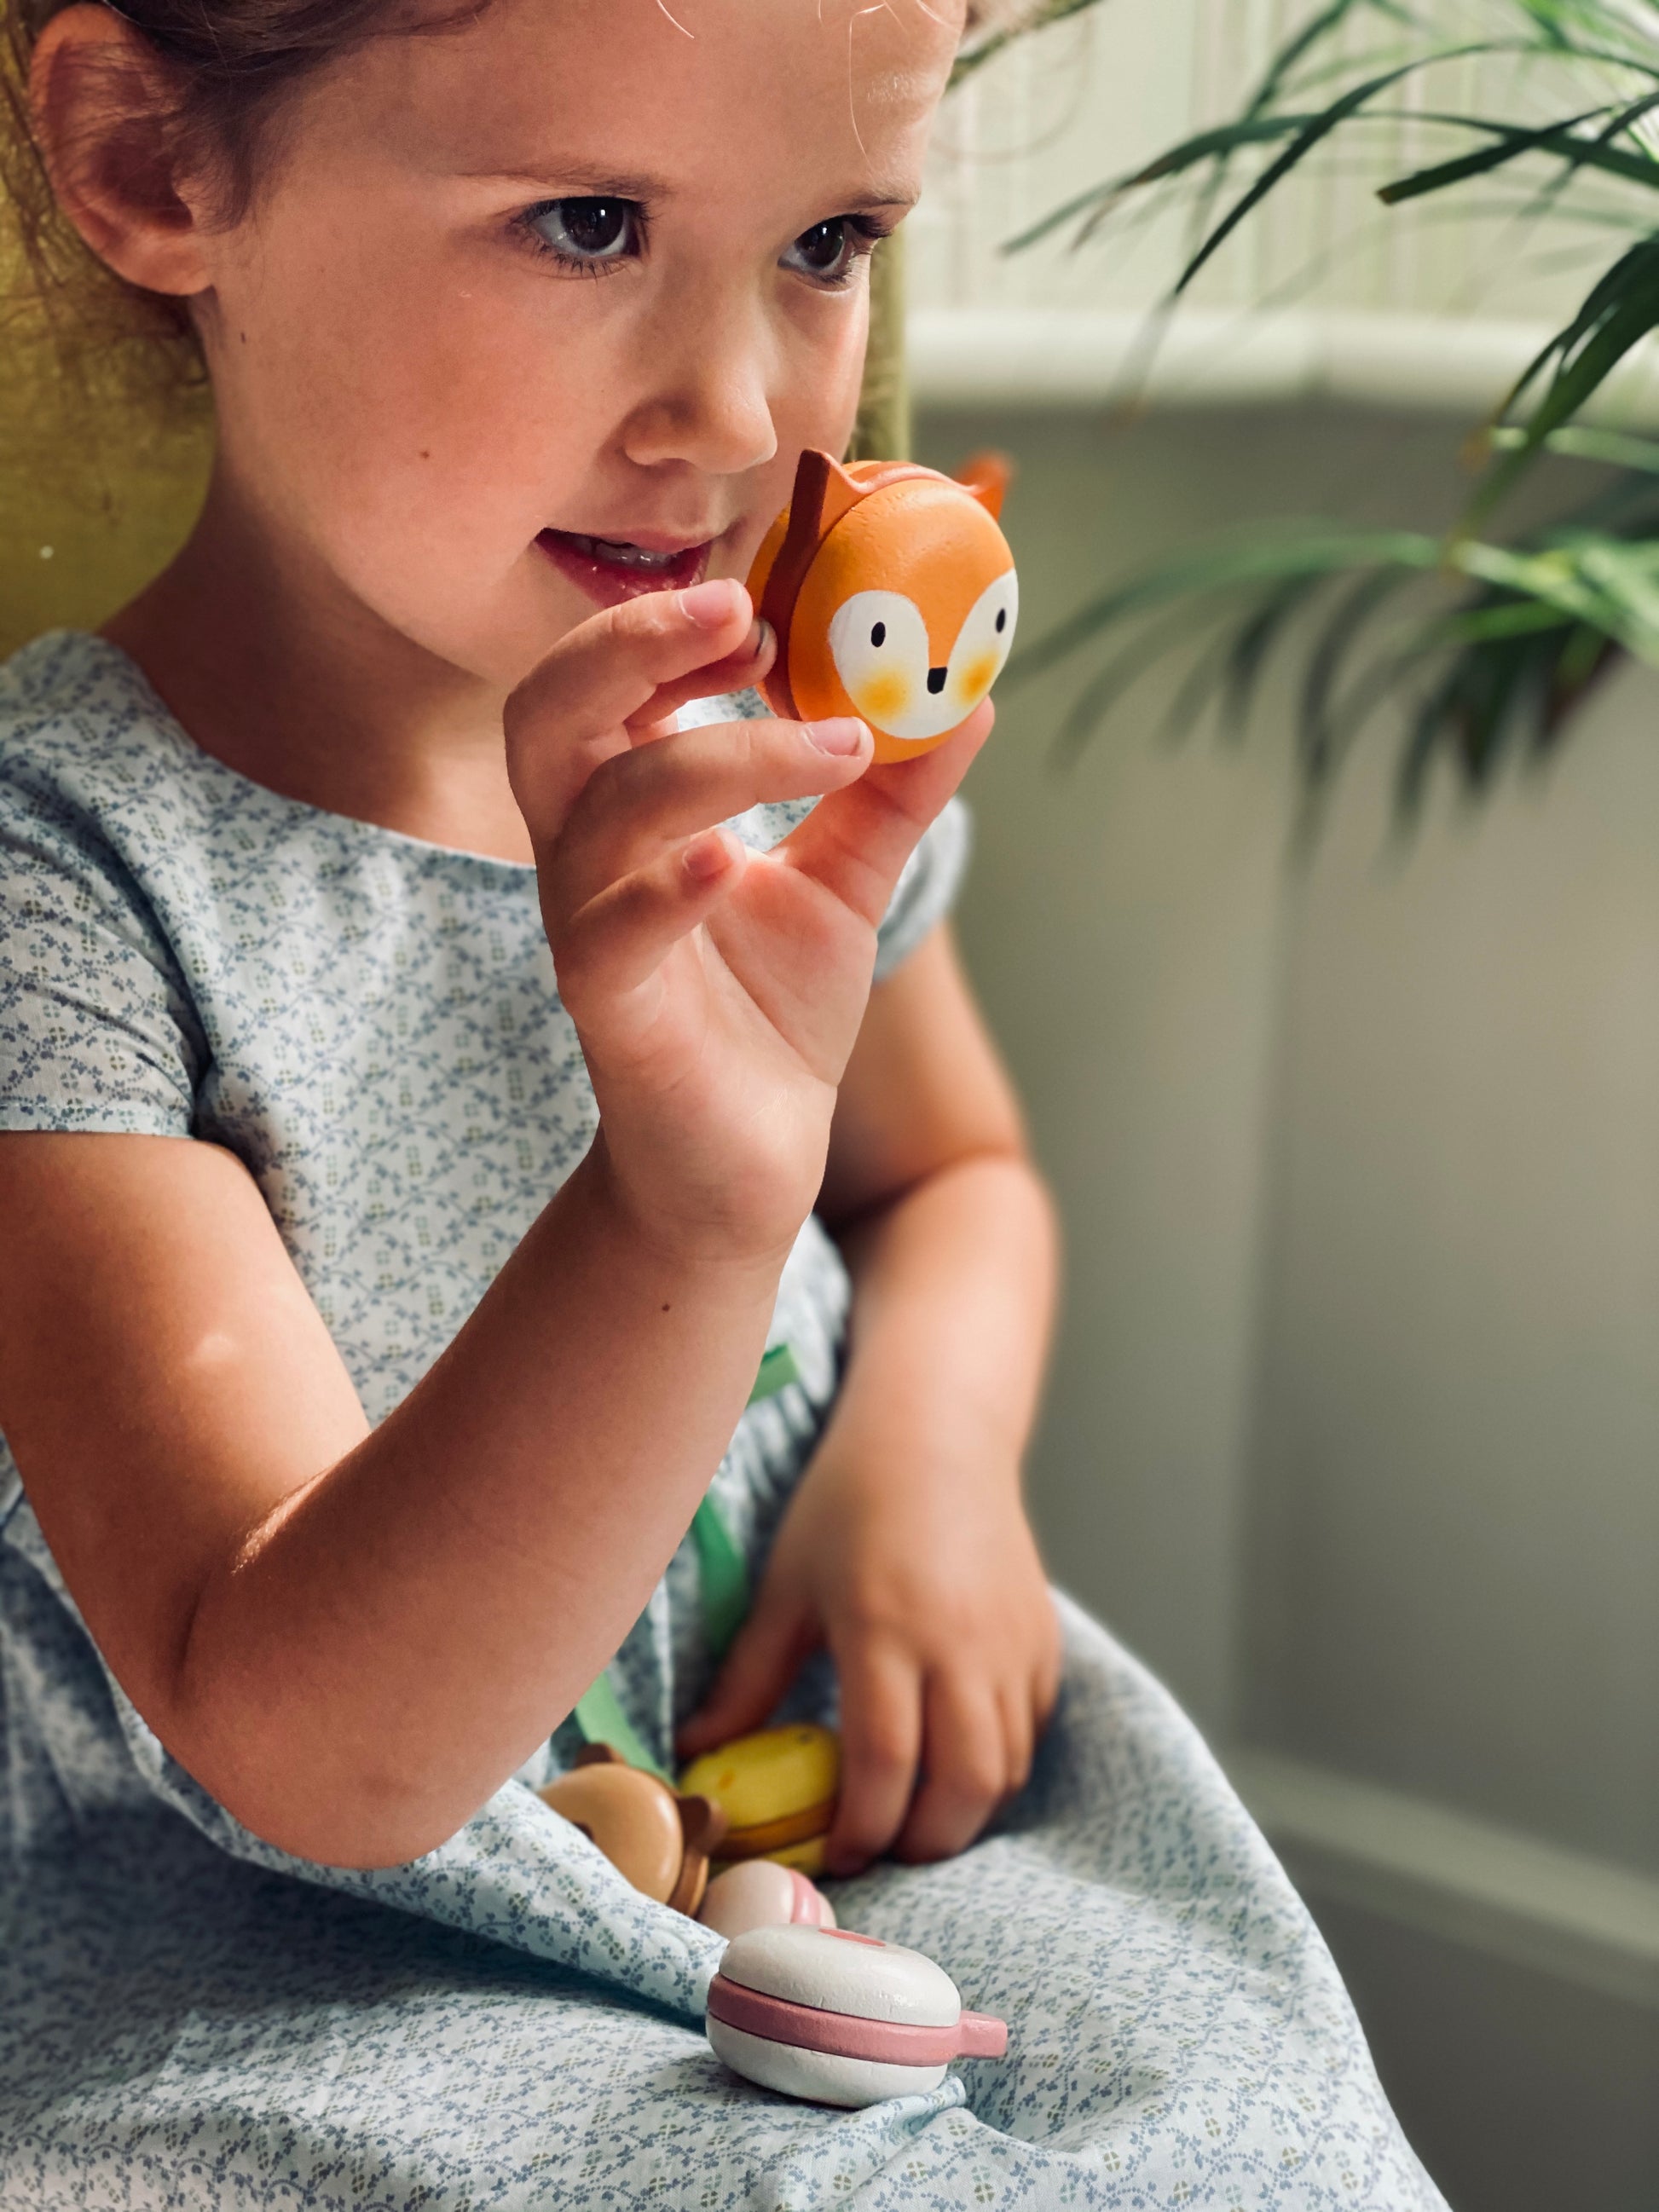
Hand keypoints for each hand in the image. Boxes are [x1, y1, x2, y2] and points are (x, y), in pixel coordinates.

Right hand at [505, 579, 990, 1262]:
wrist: (748, 1163)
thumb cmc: (772, 1018)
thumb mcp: (846, 882)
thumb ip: (892, 790)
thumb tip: (968, 692)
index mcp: (623, 810)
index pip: (599, 683)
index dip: (659, 627)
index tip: (758, 600)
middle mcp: (584, 858)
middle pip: (546, 715)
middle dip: (630, 647)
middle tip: (741, 614)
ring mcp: (586, 933)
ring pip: (599, 813)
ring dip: (715, 758)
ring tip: (835, 746)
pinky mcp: (609, 1011)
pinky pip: (609, 934)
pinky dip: (666, 887)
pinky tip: (733, 859)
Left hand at [678, 1435, 1060, 1869]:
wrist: (936, 1436)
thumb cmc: (848, 1503)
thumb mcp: (787, 1585)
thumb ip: (750, 1676)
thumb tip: (694, 1748)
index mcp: (883, 1627)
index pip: (886, 1760)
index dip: (863, 1827)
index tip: (835, 1854)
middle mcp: (959, 1642)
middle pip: (963, 1785)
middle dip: (922, 1843)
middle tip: (881, 1850)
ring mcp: (1011, 1643)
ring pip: (1006, 1769)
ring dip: (962, 1813)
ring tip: (913, 1815)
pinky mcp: (1043, 1639)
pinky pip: (1030, 1731)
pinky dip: (997, 1767)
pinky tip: (951, 1758)